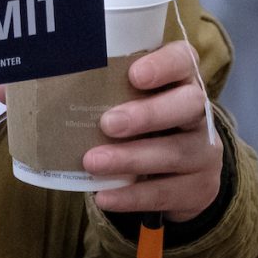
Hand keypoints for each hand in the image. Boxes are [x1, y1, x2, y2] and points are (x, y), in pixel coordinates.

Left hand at [82, 41, 223, 221]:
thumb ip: (111, 90)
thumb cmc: (144, 124)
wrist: (181, 174)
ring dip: (131, 158)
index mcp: (184, 80)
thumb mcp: (134, 101)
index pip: (184, 60)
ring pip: (176, 152)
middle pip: (189, 104)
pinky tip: (105, 196)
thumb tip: (53, 86)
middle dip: (148, 114)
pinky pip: (167, 192)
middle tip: (107, 123)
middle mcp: (200, 113)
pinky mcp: (199, 188)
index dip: (164, 65)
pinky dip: (132, 196)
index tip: (134, 74)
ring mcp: (205, 152)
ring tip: (93, 162)